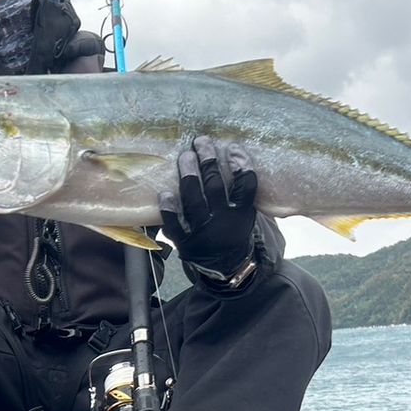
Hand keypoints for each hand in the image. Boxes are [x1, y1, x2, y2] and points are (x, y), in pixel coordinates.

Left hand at [159, 136, 258, 282]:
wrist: (226, 268)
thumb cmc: (233, 232)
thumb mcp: (245, 215)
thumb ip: (240, 194)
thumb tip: (234, 155)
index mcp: (242, 215)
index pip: (246, 187)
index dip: (241, 166)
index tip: (233, 147)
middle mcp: (224, 223)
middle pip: (215, 188)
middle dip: (208, 162)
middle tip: (201, 142)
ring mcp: (203, 233)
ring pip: (194, 202)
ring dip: (189, 177)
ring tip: (186, 156)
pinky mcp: (186, 243)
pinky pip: (175, 225)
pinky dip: (169, 210)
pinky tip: (164, 193)